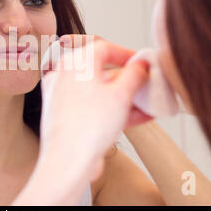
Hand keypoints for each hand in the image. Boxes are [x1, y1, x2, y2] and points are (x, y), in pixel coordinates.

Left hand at [39, 35, 151, 180]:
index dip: (128, 54)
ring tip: (148, 106)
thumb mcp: (121, 95)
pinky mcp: (65, 115)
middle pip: (101, 71)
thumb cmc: (86, 127)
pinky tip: (136, 117)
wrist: (67, 162)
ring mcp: (63, 96)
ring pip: (98, 91)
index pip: (104, 48)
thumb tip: (140, 65)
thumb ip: (135, 75)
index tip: (142, 62)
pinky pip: (91, 105)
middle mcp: (64, 75)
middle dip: (129, 81)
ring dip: (125, 98)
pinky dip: (111, 109)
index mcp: (74, 62)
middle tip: (146, 85)